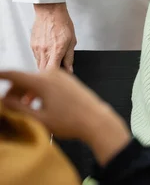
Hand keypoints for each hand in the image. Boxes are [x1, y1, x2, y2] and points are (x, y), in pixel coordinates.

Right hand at [0, 69, 130, 165]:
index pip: (16, 75)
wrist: (95, 119)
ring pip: (36, 80)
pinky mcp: (66, 80)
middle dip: (14, 91)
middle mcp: (52, 74)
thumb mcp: (40, 119)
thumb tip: (5, 102)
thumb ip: (19, 109)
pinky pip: (46, 81)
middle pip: (25, 78)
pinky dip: (37, 90)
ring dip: (26, 92)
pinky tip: (37, 104)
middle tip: (8, 106)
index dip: (3, 75)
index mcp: (43, 82)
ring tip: (23, 108)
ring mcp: (60, 76)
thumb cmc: (71, 121)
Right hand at [31, 3, 76, 72]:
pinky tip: (47, 49)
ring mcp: (37, 48)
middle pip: (43, 71)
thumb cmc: (62, 22)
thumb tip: (69, 69)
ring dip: (45, 65)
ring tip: (52, 56)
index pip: (52, 71)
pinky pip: (36, 56)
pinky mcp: (32, 45)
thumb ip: (69, 57)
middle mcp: (44, 51)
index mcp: (56, 50)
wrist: (50, 10)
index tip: (59, 76)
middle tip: (56, 69)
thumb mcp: (72, 40)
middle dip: (49, 73)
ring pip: (39, 64)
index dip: (55, 77)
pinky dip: (42, 57)